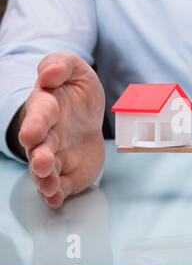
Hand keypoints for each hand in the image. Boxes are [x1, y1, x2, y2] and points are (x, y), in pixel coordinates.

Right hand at [18, 52, 105, 207]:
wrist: (87, 117)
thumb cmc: (77, 93)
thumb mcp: (75, 70)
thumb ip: (61, 65)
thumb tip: (48, 73)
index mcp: (48, 108)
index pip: (40, 116)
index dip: (35, 125)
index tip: (31, 134)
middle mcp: (47, 135)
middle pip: (40, 147)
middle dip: (39, 156)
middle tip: (42, 163)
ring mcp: (56, 155)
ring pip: (45, 170)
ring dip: (45, 178)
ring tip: (49, 185)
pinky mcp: (68, 172)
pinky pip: (60, 185)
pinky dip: (56, 194)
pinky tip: (56, 199)